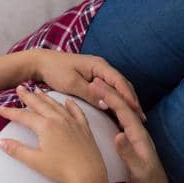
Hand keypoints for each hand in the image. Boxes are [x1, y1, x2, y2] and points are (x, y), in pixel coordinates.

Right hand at [0, 85, 108, 182]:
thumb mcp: (35, 161)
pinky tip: (67, 101)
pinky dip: (71, 105)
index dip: (11, 113)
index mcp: (45, 126)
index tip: (1, 110)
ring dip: (46, 97)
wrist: (88, 174)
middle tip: (20, 89)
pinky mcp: (84, 128)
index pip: (24, 116)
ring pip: (56, 105)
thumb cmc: (61, 169)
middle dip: (28, 97)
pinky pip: (76, 111)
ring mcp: (73, 122)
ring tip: (37, 90)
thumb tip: (2, 143)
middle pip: (40, 105)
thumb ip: (18, 150)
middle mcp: (59, 120)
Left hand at [28, 49, 145, 123]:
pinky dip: (117, 102)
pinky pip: (110, 92)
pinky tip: (121, 114)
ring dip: (127, 102)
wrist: (42, 63)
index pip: (119, 82)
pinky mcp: (94, 81)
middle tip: (141, 119)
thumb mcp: (72, 83)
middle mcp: (102, 68)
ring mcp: (99, 74)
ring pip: (118, 89)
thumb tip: (107, 105)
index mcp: (99, 66)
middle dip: (132, 101)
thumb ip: (89, 94)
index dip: (128, 97)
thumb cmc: (55, 70)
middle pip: (123, 85)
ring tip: (135, 118)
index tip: (135, 110)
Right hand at [89, 82, 174, 182]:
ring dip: (110, 100)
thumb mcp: (138, 169)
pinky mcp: (131, 144)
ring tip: (97, 89)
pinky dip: (110, 112)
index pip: (123, 110)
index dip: (110, 96)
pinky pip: (119, 122)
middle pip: (122, 107)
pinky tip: (104, 111)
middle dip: (109, 93)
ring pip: (121, 113)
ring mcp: (135, 138)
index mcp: (139, 135)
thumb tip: (118, 135)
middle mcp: (138, 133)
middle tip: (93, 80)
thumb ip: (128, 152)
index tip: (96, 85)